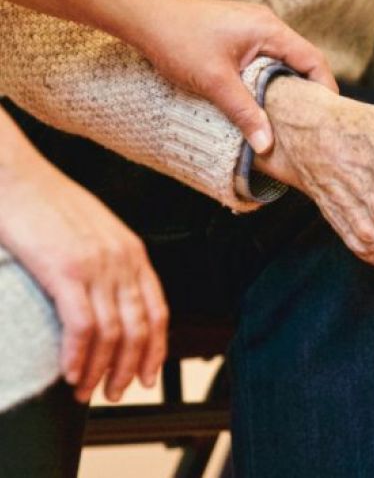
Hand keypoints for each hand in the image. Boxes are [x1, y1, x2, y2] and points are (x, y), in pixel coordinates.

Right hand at [0, 114, 168, 402]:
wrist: (19, 177)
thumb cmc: (51, 203)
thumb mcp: (96, 231)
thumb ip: (111, 262)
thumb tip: (111, 299)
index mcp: (133, 252)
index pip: (158, 310)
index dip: (156, 348)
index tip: (147, 375)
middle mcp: (122, 260)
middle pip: (140, 328)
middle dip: (130, 368)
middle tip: (116, 392)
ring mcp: (97, 265)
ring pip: (113, 333)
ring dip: (101, 369)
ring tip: (87, 391)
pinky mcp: (65, 270)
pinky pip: (82, 326)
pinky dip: (78, 356)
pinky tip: (70, 373)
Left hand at [129, 0, 337, 153]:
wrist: (143, 16)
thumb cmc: (178, 40)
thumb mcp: (215, 82)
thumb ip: (245, 112)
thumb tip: (267, 145)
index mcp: (268, 29)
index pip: (312, 59)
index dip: (325, 88)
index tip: (327, 116)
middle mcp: (265, 24)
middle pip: (301, 60)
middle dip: (308, 91)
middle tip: (310, 122)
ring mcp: (251, 27)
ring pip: (282, 61)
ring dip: (286, 86)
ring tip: (288, 117)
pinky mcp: (238, 34)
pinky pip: (265, 59)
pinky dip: (269, 79)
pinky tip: (262, 100)